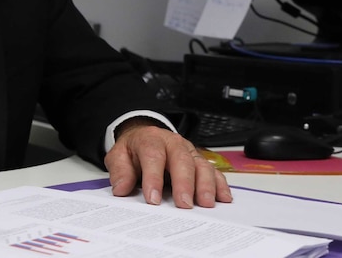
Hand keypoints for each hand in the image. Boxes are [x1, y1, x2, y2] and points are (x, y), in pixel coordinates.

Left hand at [104, 119, 231, 207]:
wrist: (144, 136)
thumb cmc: (133, 150)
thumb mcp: (118, 156)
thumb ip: (120, 171)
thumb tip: (121, 189)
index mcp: (151, 140)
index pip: (153, 156)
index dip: (153, 178)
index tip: (153, 199)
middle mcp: (173, 143)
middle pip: (182, 160)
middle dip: (184, 183)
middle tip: (184, 204)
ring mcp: (189, 152)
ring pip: (201, 165)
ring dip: (205, 185)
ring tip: (205, 204)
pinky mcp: (200, 161)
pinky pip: (213, 171)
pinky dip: (220, 184)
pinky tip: (223, 198)